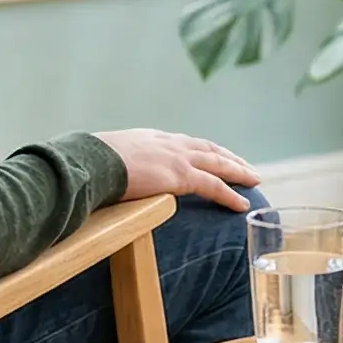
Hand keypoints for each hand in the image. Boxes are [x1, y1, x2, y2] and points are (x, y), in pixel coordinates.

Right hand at [94, 129, 261, 212]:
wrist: (90, 162)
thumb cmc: (88, 164)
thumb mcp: (103, 160)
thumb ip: (113, 167)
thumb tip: (104, 179)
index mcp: (150, 138)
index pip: (184, 143)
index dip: (201, 151)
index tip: (212, 156)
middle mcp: (168, 143)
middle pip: (207, 149)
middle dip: (228, 157)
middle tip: (244, 166)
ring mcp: (176, 157)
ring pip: (218, 163)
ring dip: (238, 171)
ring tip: (254, 179)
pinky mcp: (180, 176)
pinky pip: (214, 186)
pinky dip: (230, 194)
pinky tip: (242, 204)